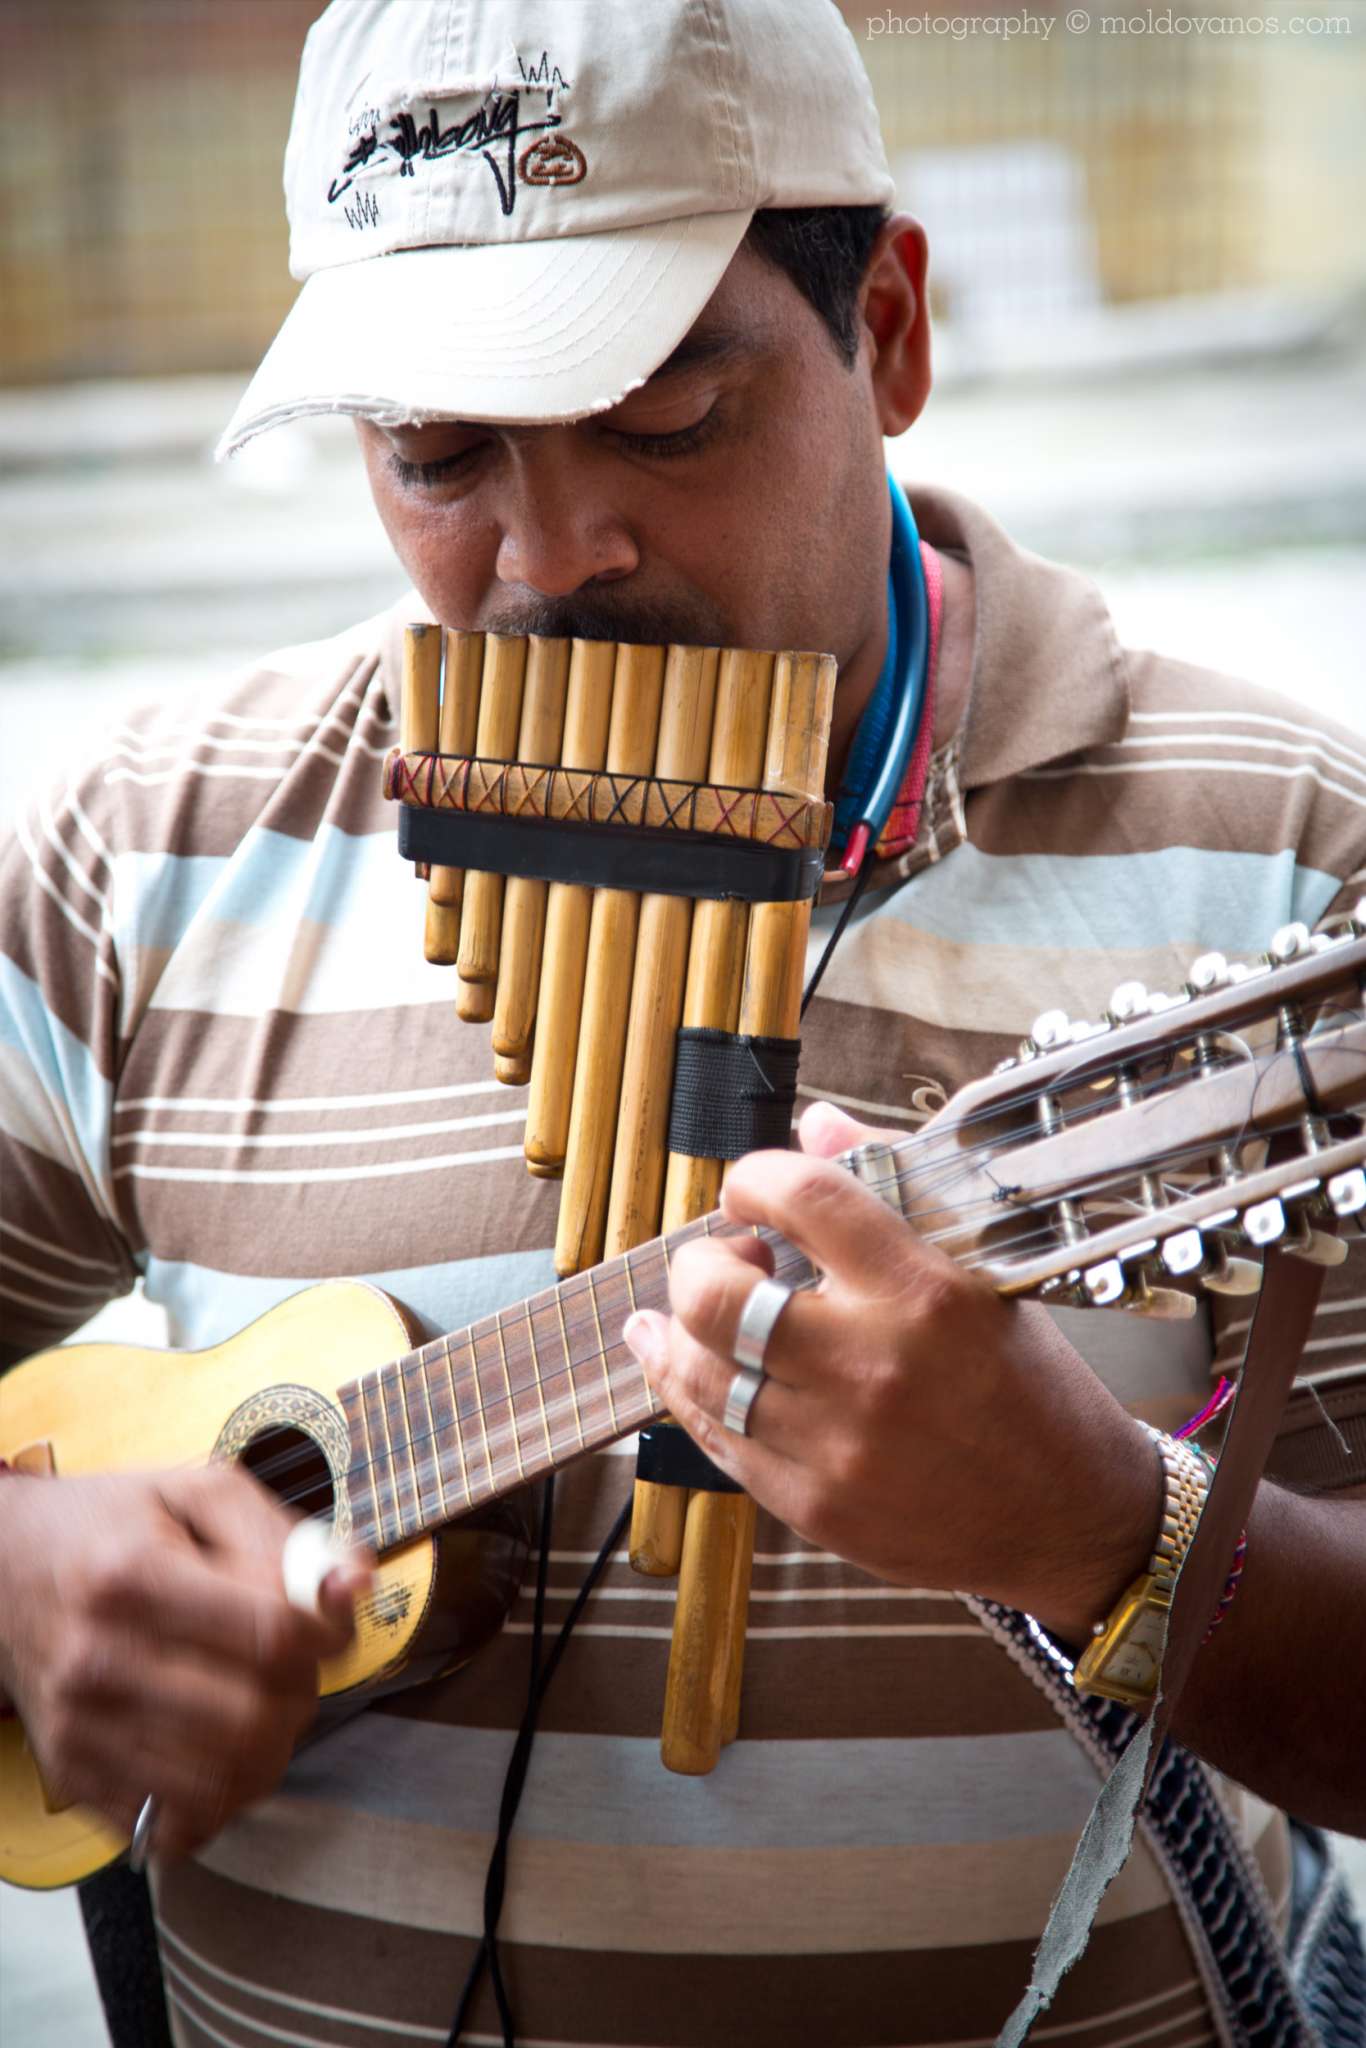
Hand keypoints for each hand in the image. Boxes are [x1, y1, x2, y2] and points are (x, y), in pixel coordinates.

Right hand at [0, 1467, 371, 1859]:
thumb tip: (355, 1581)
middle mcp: (100, 1658)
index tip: (326, 1623)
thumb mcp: (199, 1494)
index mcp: (134, 1576)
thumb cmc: (114, 1525)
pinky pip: (175, 1823)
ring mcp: (81, 1727)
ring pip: (223, 1785)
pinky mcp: (72, 1775)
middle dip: (302, 1696)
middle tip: (293, 1668)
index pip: (272, 1634)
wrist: (3, 1567)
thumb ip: (285, 1535)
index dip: (326, 1634)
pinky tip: (220, 1748)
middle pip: (254, 1719)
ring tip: (262, 1707)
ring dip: (271, 1752)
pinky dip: (221, 1797)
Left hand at [623, 1102, 1158, 1641]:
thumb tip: (817, 1124)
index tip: (751, 1192)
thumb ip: (890, 1192)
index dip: (754, 1179)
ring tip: (687, 1314)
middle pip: (717, 1295)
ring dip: (678, 1331)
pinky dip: (693, 1395)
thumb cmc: (1032, 1388)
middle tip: (722, 1262)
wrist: (1073, 1520)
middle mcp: (873, 1364)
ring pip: (700, 1373)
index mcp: (925, 1290)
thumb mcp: (982, 1276)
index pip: (804, 1196)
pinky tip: (687, 1369)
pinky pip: (717, 1441)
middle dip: (698, 1263)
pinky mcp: (815, 1507)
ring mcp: (837, 1444)